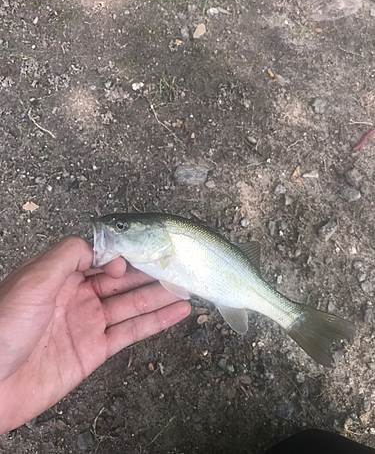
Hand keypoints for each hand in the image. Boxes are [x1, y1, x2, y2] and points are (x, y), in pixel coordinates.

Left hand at [0, 236, 190, 433]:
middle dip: (148, 272)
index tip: (134, 258)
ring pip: (132, 304)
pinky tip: (177, 312)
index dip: (121, 255)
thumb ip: (69, 255)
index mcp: (60, 275)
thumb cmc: (2, 328)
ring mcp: (87, 323)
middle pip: (121, 280)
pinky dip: (156, 322)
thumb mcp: (34, 279)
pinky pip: (131, 333)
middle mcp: (76, 296)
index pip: (101, 257)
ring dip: (159, 295)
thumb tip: (103, 249)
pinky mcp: (94, 351)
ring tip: (186, 286)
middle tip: (176, 265)